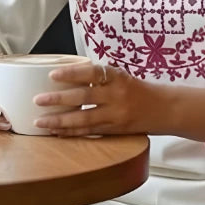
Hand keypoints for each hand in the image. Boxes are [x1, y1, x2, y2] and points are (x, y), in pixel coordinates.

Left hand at [33, 62, 204, 147]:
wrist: (165, 109)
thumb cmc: (138, 90)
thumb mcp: (121, 77)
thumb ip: (98, 77)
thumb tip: (65, 76)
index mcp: (118, 77)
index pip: (92, 72)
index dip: (72, 74)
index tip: (53, 75)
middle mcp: (118, 95)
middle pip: (84, 97)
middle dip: (59, 99)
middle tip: (38, 100)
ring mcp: (117, 115)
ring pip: (84, 119)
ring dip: (60, 121)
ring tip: (40, 121)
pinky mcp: (116, 130)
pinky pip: (90, 132)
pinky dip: (72, 132)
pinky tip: (56, 132)